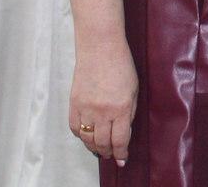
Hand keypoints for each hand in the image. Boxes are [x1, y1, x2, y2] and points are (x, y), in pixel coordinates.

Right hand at [69, 35, 137, 165]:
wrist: (100, 48)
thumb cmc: (121, 65)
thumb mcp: (134, 88)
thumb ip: (129, 111)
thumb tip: (124, 130)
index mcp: (121, 107)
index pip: (120, 139)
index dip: (121, 152)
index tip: (122, 159)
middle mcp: (102, 112)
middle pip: (103, 142)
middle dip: (108, 151)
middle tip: (111, 155)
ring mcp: (85, 109)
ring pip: (87, 139)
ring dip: (94, 147)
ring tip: (100, 149)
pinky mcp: (73, 104)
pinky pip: (75, 128)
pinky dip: (81, 135)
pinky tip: (86, 136)